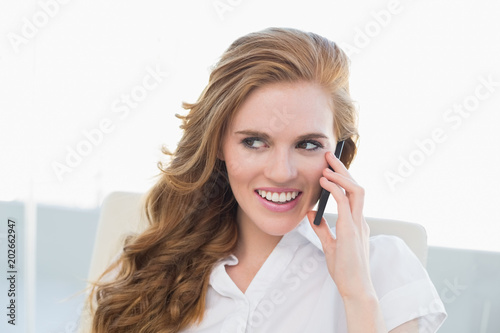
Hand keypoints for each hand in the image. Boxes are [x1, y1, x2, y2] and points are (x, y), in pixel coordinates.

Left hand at [307, 151, 373, 299]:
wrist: (355, 288)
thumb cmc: (345, 270)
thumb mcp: (329, 244)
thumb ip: (322, 228)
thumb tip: (311, 213)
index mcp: (356, 223)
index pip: (353, 193)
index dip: (343, 178)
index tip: (330, 167)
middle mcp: (360, 220)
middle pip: (356, 186)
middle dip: (343, 169)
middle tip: (329, 156)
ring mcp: (358, 224)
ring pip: (356, 190)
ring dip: (341, 176)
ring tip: (326, 166)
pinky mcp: (351, 230)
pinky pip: (345, 202)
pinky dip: (336, 189)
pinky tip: (324, 182)